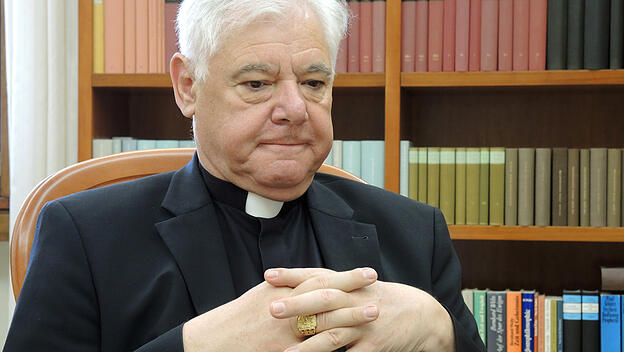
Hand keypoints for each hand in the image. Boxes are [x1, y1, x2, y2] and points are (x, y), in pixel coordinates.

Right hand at [182, 268, 377, 351]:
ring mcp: (286, 336)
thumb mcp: (263, 294)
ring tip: (373, 315)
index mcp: (282, 292)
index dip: (346, 277)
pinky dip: (332, 350)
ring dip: (351, 320)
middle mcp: (286, 311)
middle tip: (378, 290)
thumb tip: (313, 277)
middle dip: (354, 295)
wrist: (214, 342)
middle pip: (327, 300)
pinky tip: (352, 347)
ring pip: (325, 326)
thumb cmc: (239, 317)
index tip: (368, 273)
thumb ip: (289, 286)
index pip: (320, 280)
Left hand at [266, 268, 455, 351]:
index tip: (268, 275)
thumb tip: (299, 286)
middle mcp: (357, 301)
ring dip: (308, 345)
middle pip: (323, 300)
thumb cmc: (384, 301)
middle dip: (297, 305)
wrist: (423, 316)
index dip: (293, 275)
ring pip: (334, 334)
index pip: (318, 276)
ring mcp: (366, 325)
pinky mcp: (375, 346)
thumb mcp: (360, 288)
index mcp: (351, 285)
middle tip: (272, 309)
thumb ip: (334, 287)